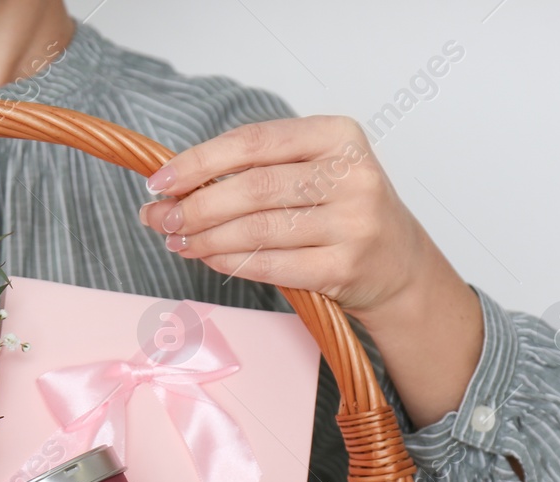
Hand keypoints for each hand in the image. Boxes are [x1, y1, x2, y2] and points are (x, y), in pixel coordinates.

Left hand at [139, 116, 483, 427]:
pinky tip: (207, 258)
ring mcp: (352, 223)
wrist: (399, 265)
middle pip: (252, 187)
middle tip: (159, 217)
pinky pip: (270, 264)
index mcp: (338, 135)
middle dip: (195, 205)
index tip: (161, 179)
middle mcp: (351, 175)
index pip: (254, 142)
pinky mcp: (344, 267)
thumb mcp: (315, 171)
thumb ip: (257, 170)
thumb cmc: (342, 212)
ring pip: (257, 229)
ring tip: (176, 240)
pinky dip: (230, 262)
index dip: (200, 161)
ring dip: (205, 238)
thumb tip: (174, 185)